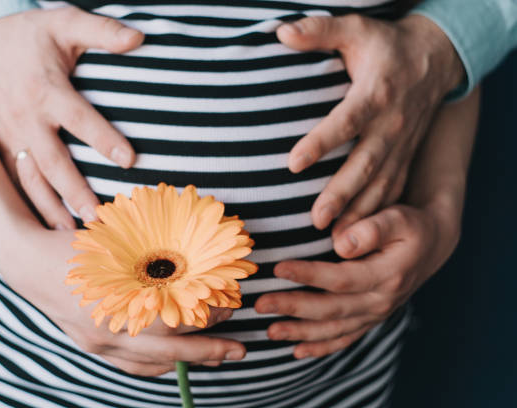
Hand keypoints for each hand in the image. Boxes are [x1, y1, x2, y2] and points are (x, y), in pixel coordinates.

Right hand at [0, 7, 143, 229]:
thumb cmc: (32, 36)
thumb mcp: (65, 23)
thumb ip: (101, 31)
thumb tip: (139, 38)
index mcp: (47, 89)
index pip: (79, 117)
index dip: (103, 138)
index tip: (129, 160)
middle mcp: (26, 118)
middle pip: (53, 161)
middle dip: (75, 191)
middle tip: (98, 217)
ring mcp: (9, 135)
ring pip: (31, 179)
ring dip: (50, 208)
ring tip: (71, 234)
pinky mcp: (0, 146)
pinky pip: (14, 180)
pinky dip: (30, 204)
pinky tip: (46, 226)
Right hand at [2, 227, 245, 375]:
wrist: (30, 262)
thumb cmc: (78, 246)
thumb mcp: (117, 244)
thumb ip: (151, 256)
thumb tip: (193, 257)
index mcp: (118, 303)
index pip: (173, 321)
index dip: (206, 317)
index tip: (230, 306)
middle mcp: (108, 330)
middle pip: (167, 352)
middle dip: (208, 351)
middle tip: (241, 349)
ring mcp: (98, 343)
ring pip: (150, 365)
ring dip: (187, 363)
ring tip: (217, 358)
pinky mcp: (91, 347)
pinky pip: (130, 366)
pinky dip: (157, 368)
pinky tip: (176, 364)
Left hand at [254, 201, 459, 357]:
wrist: (430, 245)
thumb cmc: (409, 225)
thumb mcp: (399, 218)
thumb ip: (372, 228)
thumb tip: (341, 243)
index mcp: (388, 275)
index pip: (342, 279)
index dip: (309, 275)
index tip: (277, 268)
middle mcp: (381, 301)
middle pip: (332, 309)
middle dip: (293, 308)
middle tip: (260, 304)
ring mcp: (376, 314)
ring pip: (334, 329)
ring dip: (300, 332)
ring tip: (269, 331)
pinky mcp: (370, 320)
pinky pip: (344, 339)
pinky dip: (320, 348)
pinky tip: (295, 350)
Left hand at [276, 14, 464, 228]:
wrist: (434, 58)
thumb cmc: (385, 46)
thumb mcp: (355, 28)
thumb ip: (320, 30)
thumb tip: (281, 31)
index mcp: (375, 92)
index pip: (346, 120)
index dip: (321, 141)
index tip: (293, 163)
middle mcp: (390, 124)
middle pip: (365, 163)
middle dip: (341, 194)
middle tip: (316, 220)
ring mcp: (401, 144)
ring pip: (381, 184)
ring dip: (359, 213)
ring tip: (335, 241)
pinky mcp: (404, 156)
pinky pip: (393, 189)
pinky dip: (377, 214)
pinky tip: (358, 235)